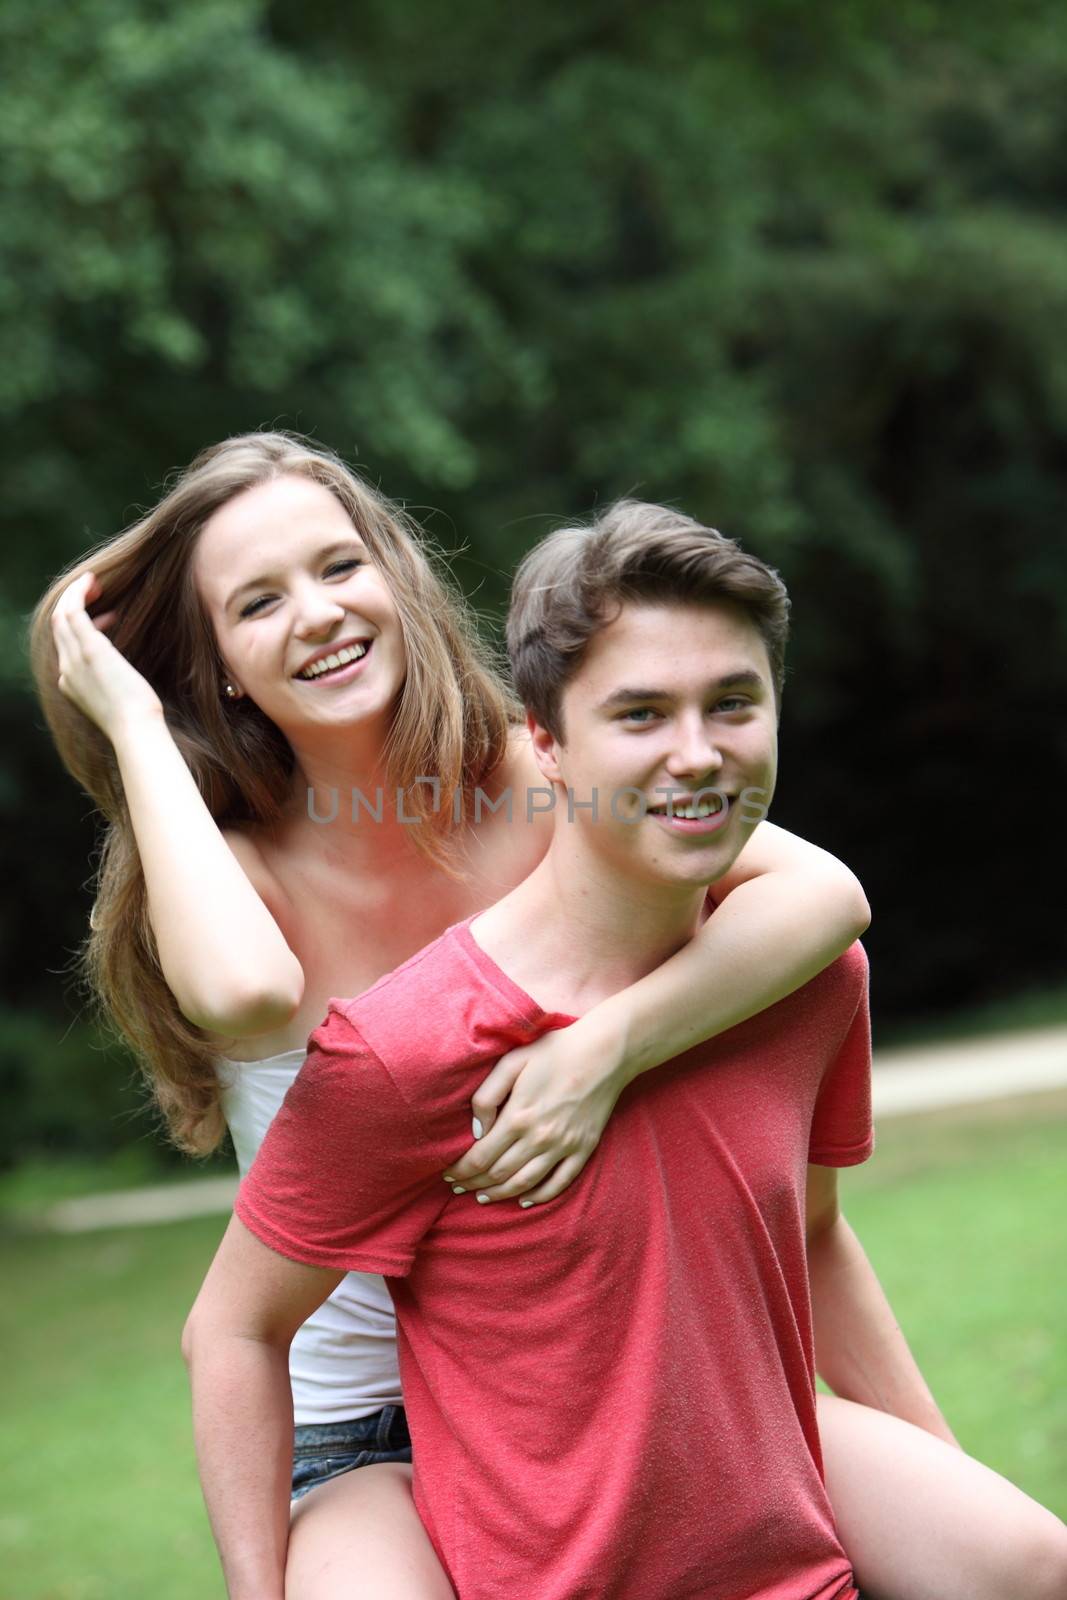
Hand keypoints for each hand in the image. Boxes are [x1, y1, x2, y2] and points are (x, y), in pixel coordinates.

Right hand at [51, 572, 162, 737]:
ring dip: (75, 595)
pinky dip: (79, 593)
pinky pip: (73, 611)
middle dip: (74, 604)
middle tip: (98, 591)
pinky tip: (92, 581)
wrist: (135, 730)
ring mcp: (74, 659)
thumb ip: (114, 680)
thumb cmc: (138, 720)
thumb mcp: (120, 699)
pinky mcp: (89, 649)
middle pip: (59, 627)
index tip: (110, 619)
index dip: (86, 626)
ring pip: (61, 615)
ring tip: (96, 584)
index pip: (67, 646)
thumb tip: (123, 667)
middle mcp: (66, 671)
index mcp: (71, 685)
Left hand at [442, 1016, 627, 1205]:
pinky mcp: (583, 1149)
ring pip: (525, 1184)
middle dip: (474, 1184)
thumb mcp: (512, 1062)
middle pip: (499, 1174)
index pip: (480, 1157)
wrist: (604, 1053)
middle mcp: (540, 1138)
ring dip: (500, 1195)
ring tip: (483, 1197)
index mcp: (518, 1116)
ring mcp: (564, 1147)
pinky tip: (524, 1200)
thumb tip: (476, 1131)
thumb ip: (487, 1096)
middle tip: (458, 1187)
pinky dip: (540, 1196)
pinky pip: (559, 1183)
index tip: (447, 1174)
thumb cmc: (554, 1052)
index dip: (461, 1170)